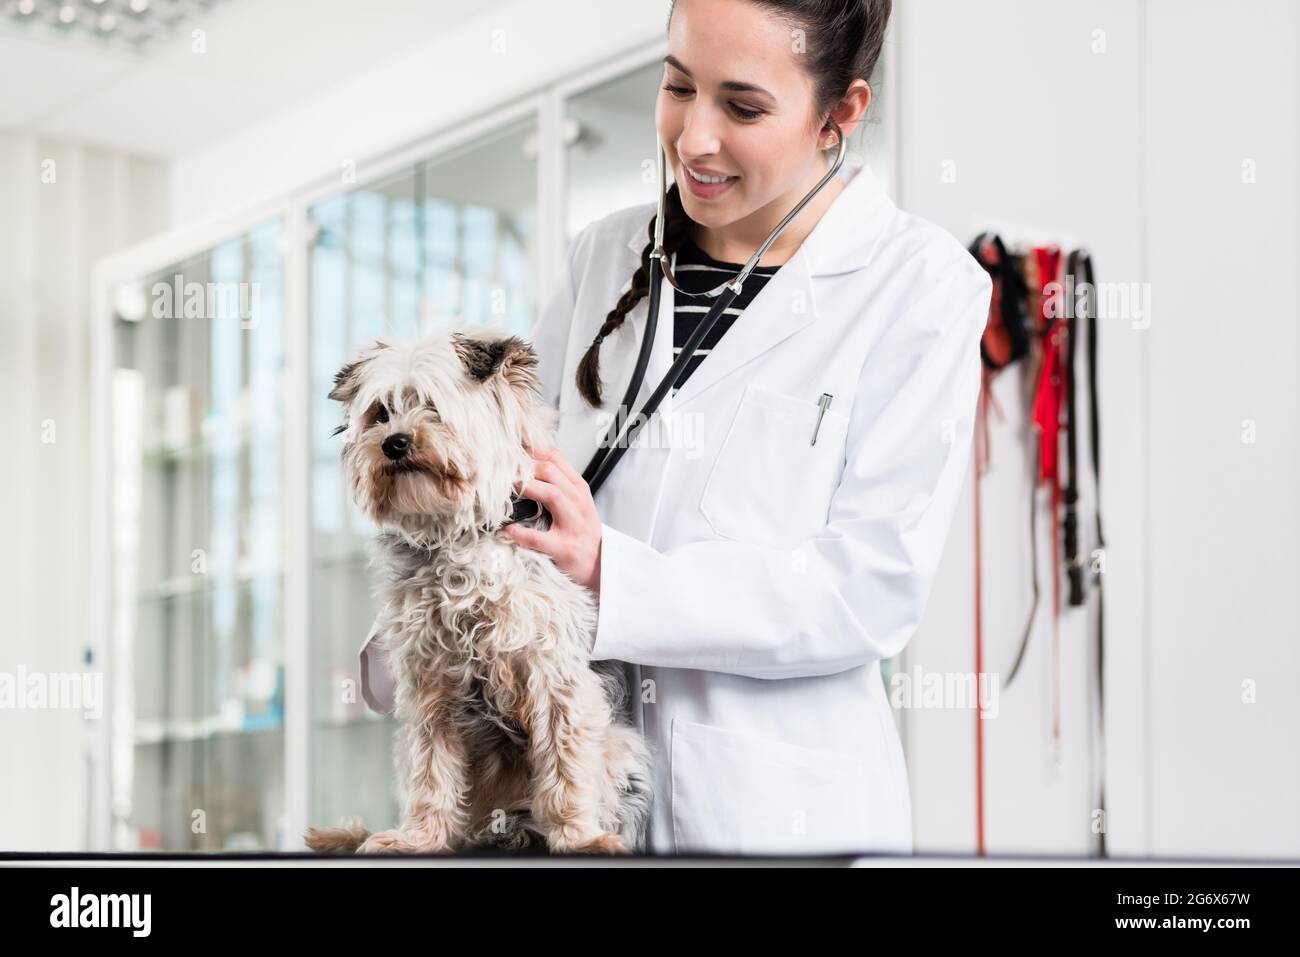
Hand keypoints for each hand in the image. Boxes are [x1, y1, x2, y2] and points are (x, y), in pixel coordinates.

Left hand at [503, 446, 602, 592]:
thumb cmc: (583, 531)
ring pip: (552, 496)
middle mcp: (578, 503)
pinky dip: (521, 533)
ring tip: (508, 488)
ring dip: (527, 488)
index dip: (531, 451)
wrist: (601, 563)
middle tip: (504, 469)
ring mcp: (572, 526)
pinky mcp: (564, 548)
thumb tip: (531, 462)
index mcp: (579, 489)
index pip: (556, 459)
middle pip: (551, 473)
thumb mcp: (579, 501)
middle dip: (525, 467)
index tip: (512, 452)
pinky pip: (540, 538)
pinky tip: (508, 530)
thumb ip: (560, 482)